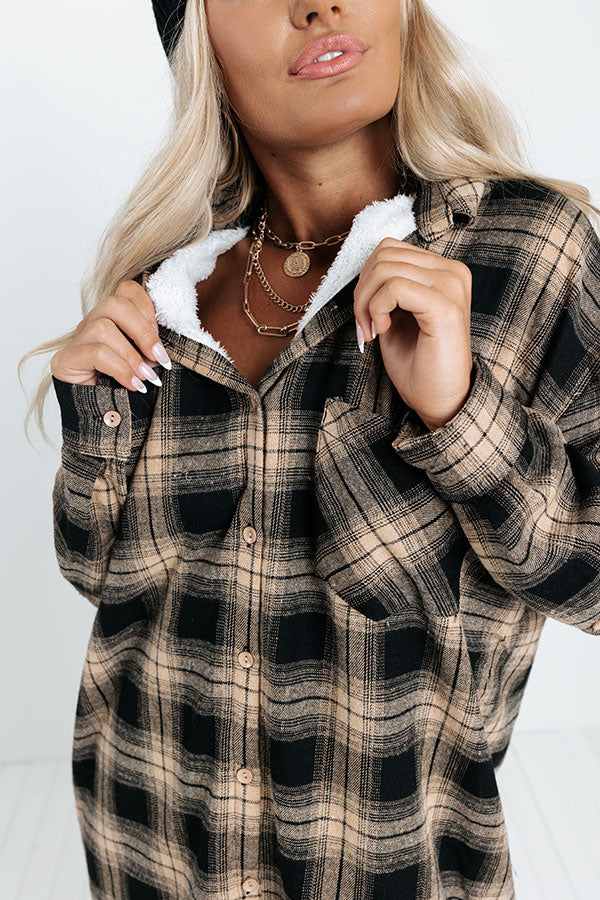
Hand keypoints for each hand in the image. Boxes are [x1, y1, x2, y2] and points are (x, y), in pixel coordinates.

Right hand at [50, 279, 169, 391]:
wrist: (104, 422)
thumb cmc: (128, 390)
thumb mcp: (148, 363)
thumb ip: (154, 348)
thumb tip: (164, 346)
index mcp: (113, 320)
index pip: (126, 290)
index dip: (146, 305)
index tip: (162, 332)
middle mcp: (92, 324)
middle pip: (114, 304)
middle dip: (143, 331)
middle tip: (160, 357)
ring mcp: (77, 341)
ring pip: (103, 327)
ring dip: (131, 354)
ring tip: (147, 376)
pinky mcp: (65, 360)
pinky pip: (95, 353)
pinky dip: (120, 368)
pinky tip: (134, 384)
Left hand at [353, 238, 473, 430]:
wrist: (439, 400)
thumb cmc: (418, 364)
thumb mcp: (396, 316)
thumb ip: (386, 287)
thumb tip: (365, 269)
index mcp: (443, 271)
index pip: (389, 249)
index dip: (366, 280)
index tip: (366, 316)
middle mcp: (453, 272)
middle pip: (384, 254)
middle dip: (362, 290)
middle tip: (365, 325)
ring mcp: (452, 286)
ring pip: (386, 267)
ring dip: (366, 301)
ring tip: (372, 329)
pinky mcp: (445, 306)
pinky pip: (395, 287)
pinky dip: (377, 308)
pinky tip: (383, 331)